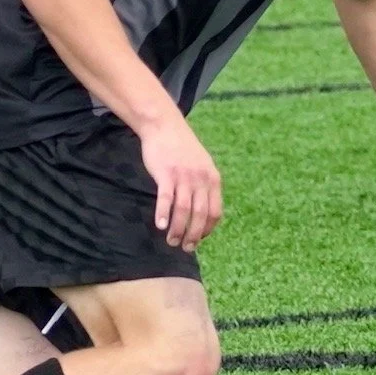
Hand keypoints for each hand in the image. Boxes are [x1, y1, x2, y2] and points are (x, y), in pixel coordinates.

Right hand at [140, 115, 221, 252]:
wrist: (164, 126)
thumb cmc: (182, 149)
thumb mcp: (202, 165)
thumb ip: (205, 186)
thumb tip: (203, 212)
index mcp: (213, 179)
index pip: (215, 212)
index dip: (207, 229)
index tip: (199, 239)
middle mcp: (201, 179)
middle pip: (200, 215)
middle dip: (193, 236)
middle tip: (185, 248)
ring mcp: (183, 177)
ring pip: (183, 211)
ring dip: (178, 230)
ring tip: (171, 241)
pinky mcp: (166, 174)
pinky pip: (166, 198)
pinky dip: (163, 213)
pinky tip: (160, 226)